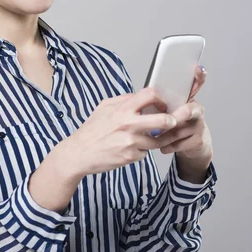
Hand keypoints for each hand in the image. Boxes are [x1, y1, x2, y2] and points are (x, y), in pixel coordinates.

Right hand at [63, 87, 177, 176]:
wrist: (79, 153)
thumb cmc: (91, 130)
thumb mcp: (104, 107)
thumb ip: (123, 100)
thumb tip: (139, 97)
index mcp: (123, 109)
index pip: (151, 95)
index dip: (161, 99)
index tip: (162, 105)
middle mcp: (129, 124)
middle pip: (164, 120)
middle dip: (172, 121)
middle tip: (171, 122)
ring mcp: (131, 141)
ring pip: (157, 140)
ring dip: (154, 139)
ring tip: (143, 138)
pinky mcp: (131, 156)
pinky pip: (145, 152)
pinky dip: (141, 151)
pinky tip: (129, 148)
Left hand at [155, 66, 212, 167]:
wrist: (190, 145)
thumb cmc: (174, 124)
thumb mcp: (168, 111)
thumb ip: (160, 103)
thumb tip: (142, 95)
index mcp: (188, 99)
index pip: (197, 84)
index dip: (199, 76)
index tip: (198, 69)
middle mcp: (197, 110)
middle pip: (188, 110)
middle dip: (174, 117)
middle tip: (163, 122)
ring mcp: (199, 125)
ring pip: (178, 130)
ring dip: (163, 136)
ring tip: (153, 138)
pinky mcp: (199, 140)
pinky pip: (179, 143)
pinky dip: (167, 146)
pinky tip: (161, 146)